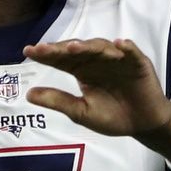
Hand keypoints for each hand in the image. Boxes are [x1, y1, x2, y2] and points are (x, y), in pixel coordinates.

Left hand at [23, 38, 170, 136]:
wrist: (142, 125)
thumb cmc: (112, 117)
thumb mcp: (81, 112)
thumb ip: (58, 101)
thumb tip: (28, 94)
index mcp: (82, 70)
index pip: (61, 59)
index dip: (45, 54)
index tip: (28, 51)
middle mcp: (98, 61)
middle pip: (79, 50)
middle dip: (62, 48)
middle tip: (45, 48)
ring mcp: (118, 59)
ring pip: (102, 47)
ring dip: (89, 46)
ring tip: (74, 48)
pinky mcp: (138, 63)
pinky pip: (132, 53)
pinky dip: (127, 47)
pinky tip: (119, 44)